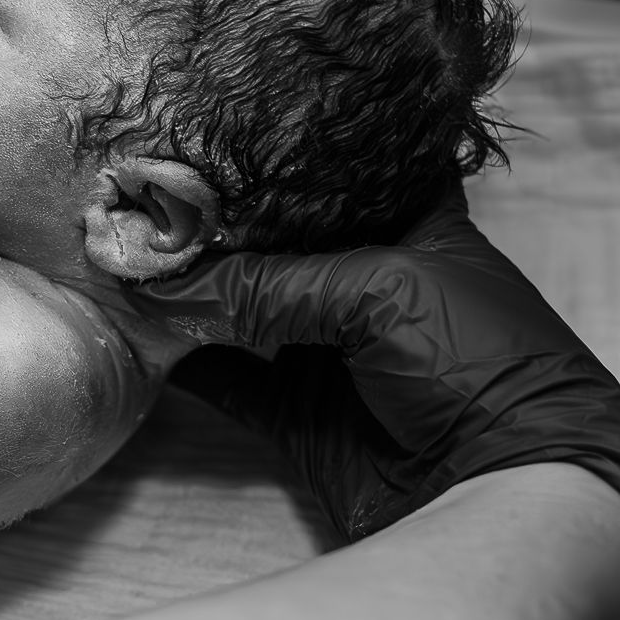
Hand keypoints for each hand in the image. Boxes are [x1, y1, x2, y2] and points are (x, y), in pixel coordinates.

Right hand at [133, 188, 619, 539]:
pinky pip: (223, 377)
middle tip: (138, 192)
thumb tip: (162, 284)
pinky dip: (180, 358)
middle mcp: (362, 281)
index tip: (205, 130)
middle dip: (210, 225)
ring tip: (117, 256)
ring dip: (182, 294)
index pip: (335, 175)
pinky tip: (133, 326)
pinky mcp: (296, 411)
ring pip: (237, 309)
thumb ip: (270, 282)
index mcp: (407, 227)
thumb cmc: (473, 362)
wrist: (501, 489)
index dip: (277, 154)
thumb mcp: (379, 291)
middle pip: (271, 242)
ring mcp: (325, 348)